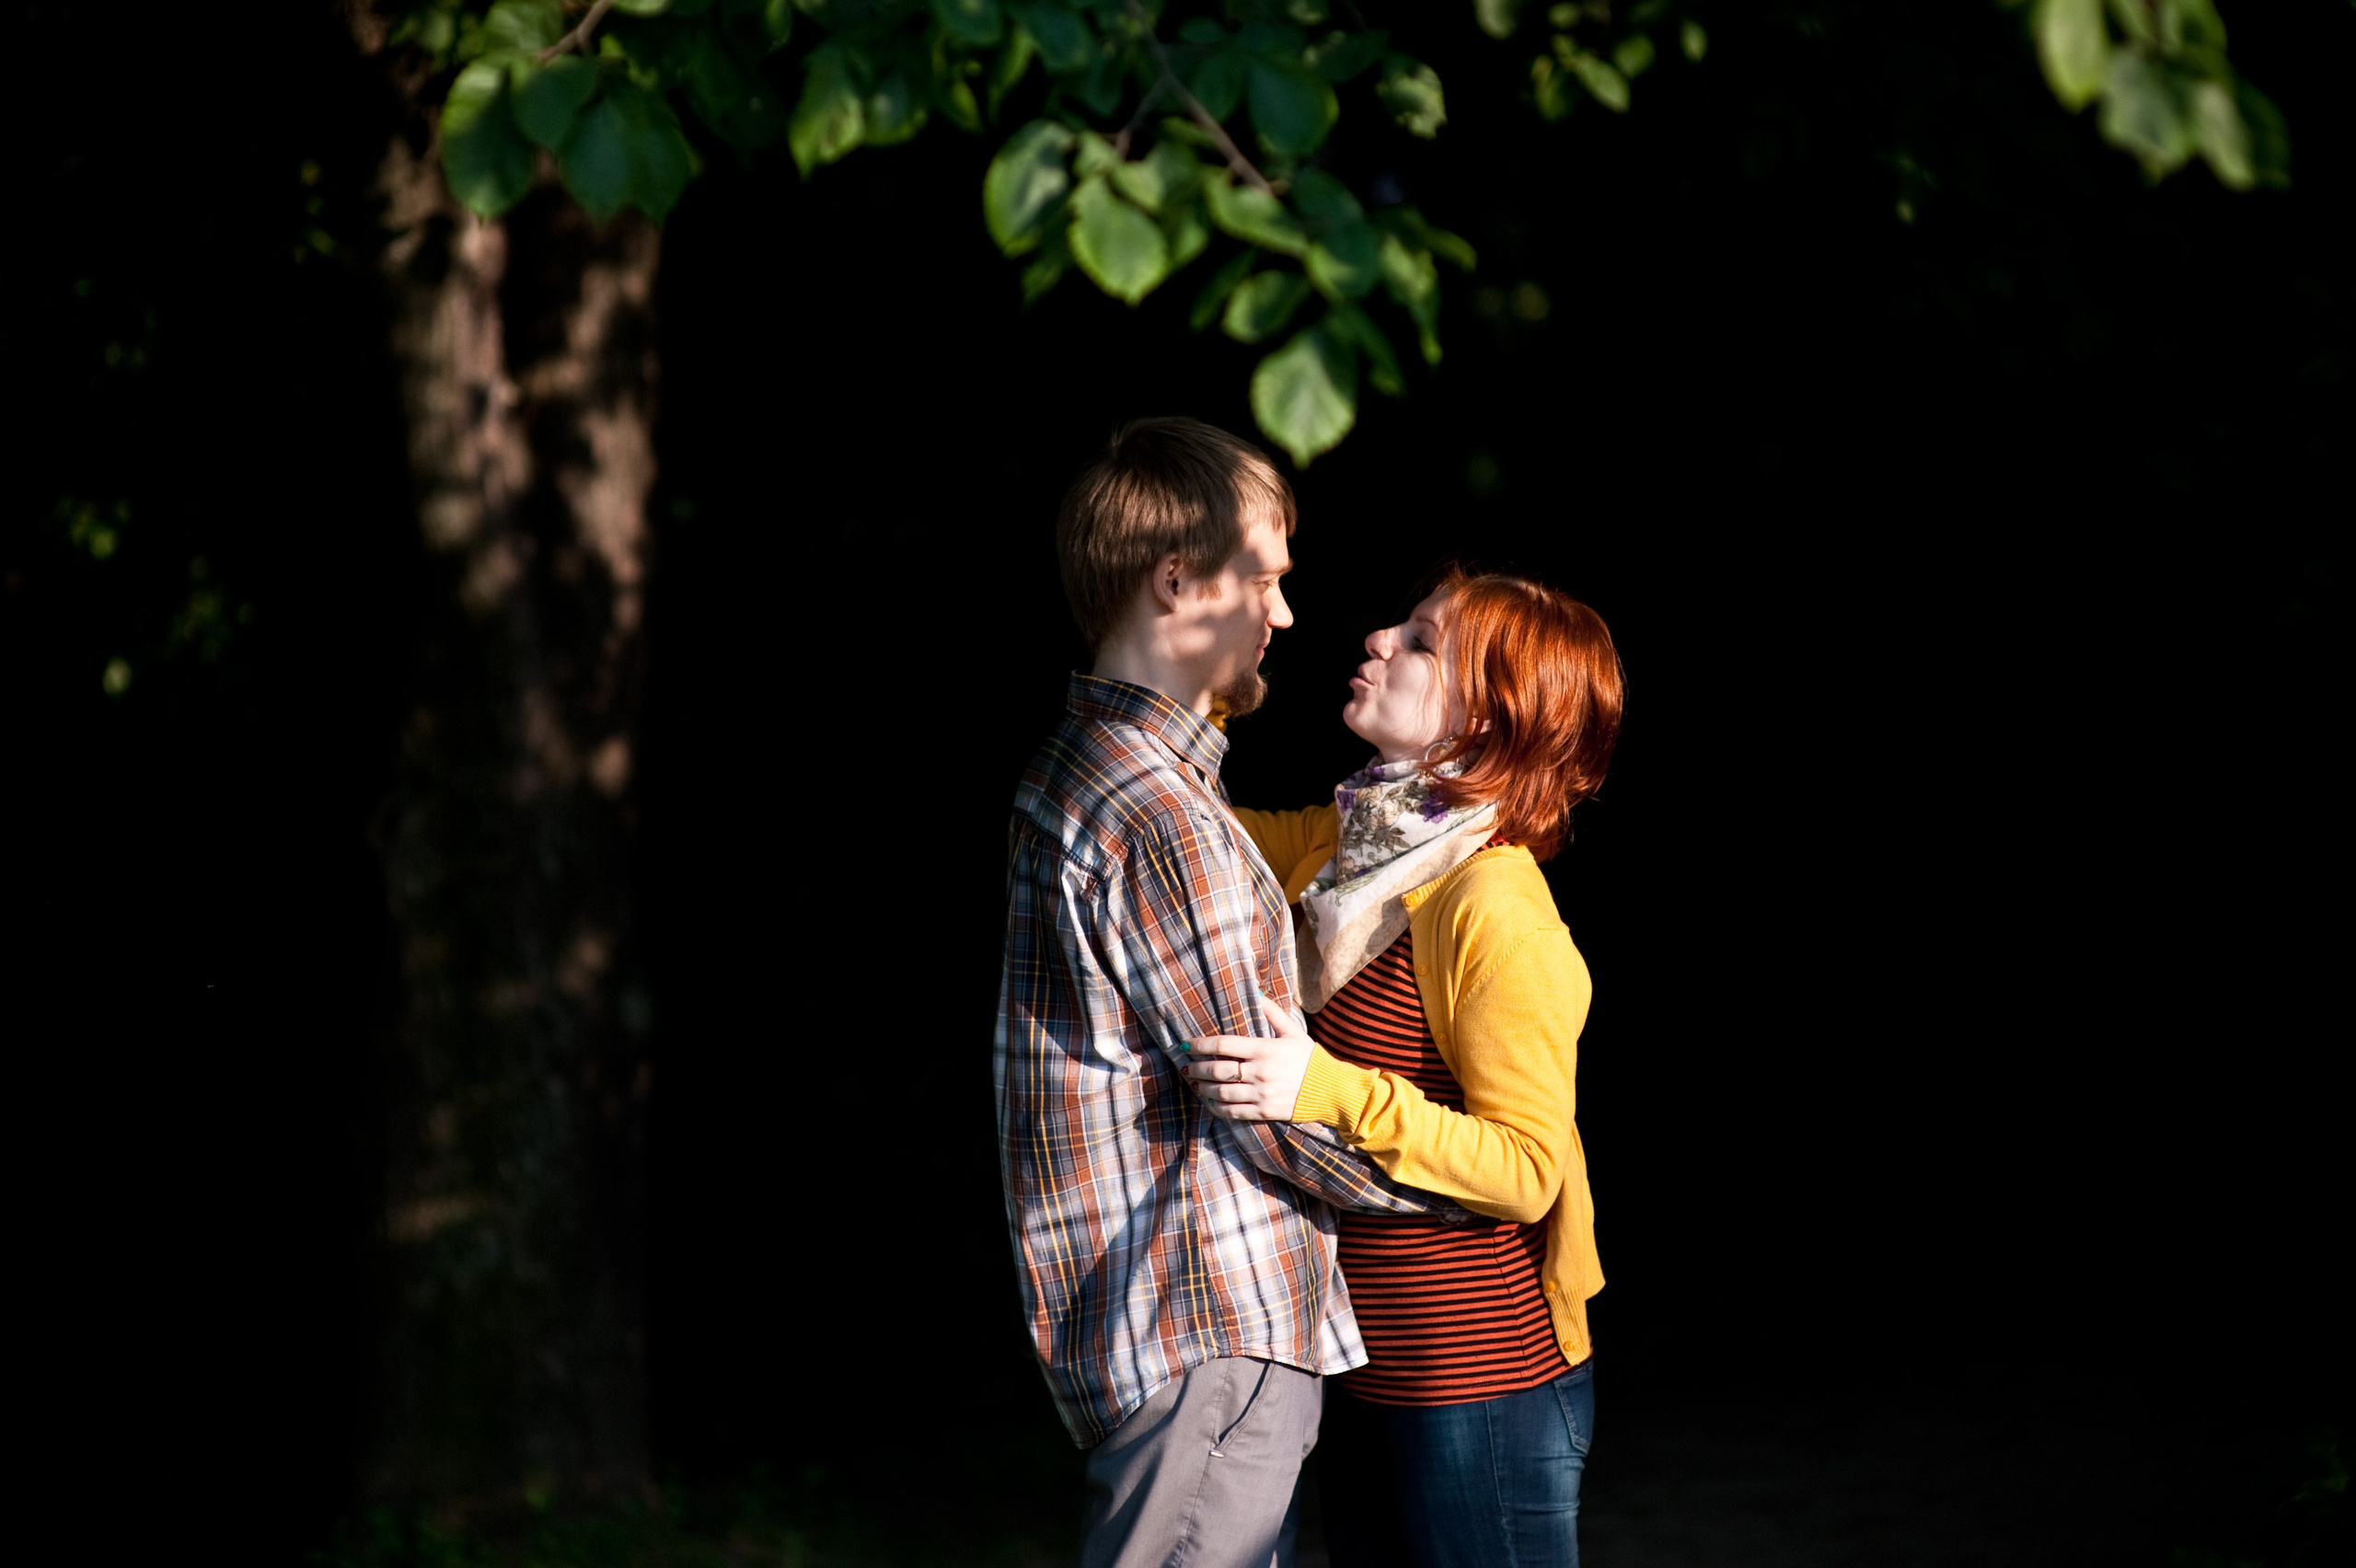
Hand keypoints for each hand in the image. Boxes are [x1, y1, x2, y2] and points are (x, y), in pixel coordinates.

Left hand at [1185, 994, 1313, 1122]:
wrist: (1330, 1089)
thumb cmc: (1309, 1058)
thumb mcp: (1292, 1031)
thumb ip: (1271, 1011)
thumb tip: (1254, 991)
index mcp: (1264, 1049)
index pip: (1222, 1045)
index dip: (1200, 1045)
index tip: (1186, 1046)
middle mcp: (1260, 1072)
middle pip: (1217, 1070)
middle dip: (1196, 1068)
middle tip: (1185, 1067)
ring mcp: (1261, 1094)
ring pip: (1221, 1093)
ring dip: (1202, 1088)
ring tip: (1194, 1084)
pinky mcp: (1264, 1112)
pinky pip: (1233, 1112)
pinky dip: (1216, 1107)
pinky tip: (1209, 1102)